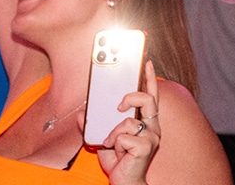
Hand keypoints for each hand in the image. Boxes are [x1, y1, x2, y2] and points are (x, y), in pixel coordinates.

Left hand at [97, 61, 160, 184]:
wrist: (125, 183)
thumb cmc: (120, 162)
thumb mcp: (103, 139)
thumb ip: (94, 125)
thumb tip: (82, 114)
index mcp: (146, 122)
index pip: (151, 96)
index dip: (149, 78)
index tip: (145, 62)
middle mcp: (152, 128)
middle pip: (146, 99)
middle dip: (130, 97)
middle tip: (118, 105)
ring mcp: (151, 137)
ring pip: (127, 121)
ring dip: (113, 133)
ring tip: (112, 144)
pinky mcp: (146, 147)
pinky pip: (123, 135)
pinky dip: (114, 143)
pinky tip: (117, 153)